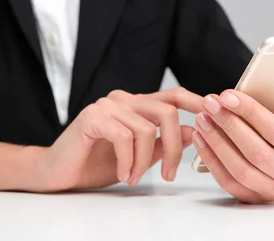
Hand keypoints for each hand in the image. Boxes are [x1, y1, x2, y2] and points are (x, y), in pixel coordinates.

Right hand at [34, 87, 202, 191]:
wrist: (57, 171)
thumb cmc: (95, 163)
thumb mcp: (138, 156)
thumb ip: (161, 142)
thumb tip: (194, 131)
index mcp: (136, 104)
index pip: (173, 96)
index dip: (197, 102)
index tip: (216, 113)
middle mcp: (123, 99)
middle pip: (167, 111)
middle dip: (174, 146)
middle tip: (170, 174)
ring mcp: (107, 105)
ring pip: (146, 127)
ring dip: (145, 161)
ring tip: (134, 178)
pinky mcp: (92, 117)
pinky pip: (124, 137)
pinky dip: (129, 161)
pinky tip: (123, 174)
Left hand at [192, 59, 273, 202]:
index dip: (251, 113)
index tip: (227, 94)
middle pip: (256, 152)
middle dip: (229, 124)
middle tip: (209, 103)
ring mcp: (273, 191)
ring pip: (240, 168)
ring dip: (216, 141)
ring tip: (202, 118)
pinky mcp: (252, 198)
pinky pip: (228, 181)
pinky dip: (211, 159)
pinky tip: (200, 138)